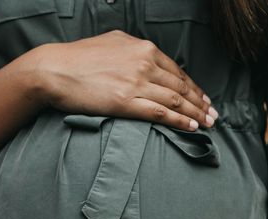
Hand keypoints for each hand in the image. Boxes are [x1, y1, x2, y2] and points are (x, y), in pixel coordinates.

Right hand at [13, 30, 218, 130]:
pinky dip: (180, 121)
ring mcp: (136, 82)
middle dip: (200, 102)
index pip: (177, 70)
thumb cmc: (77, 58)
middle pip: (181, 86)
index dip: (193, 86)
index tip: (203, 98)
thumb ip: (132, 48)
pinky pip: (161, 113)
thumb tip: (145, 54)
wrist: (53, 70)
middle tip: (214, 114)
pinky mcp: (126, 101)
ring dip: (195, 113)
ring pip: (175, 100)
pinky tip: (191, 127)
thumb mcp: (111, 42)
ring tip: (208, 123)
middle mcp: (144, 63)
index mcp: (142, 48)